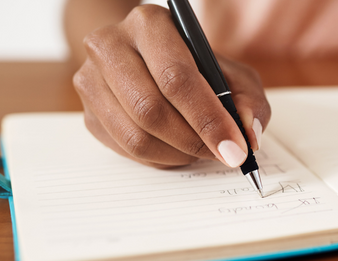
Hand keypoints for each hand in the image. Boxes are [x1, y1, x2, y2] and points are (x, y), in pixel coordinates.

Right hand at [72, 5, 269, 168]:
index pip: (175, 77)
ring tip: (200, 150)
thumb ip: (248, 101)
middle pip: (149, 109)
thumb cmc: (195, 66)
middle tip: (221, 154)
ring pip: (135, 136)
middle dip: (193, 141)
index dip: (207, 118)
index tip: (234, 147)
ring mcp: (91, 80)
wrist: (146, 60)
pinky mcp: (88, 114)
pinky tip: (177, 148)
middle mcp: (110, 45)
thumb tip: (247, 134)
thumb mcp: (232, 73)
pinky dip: (160, 159)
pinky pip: (125, 150)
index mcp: (149, 24)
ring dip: (176, 154)